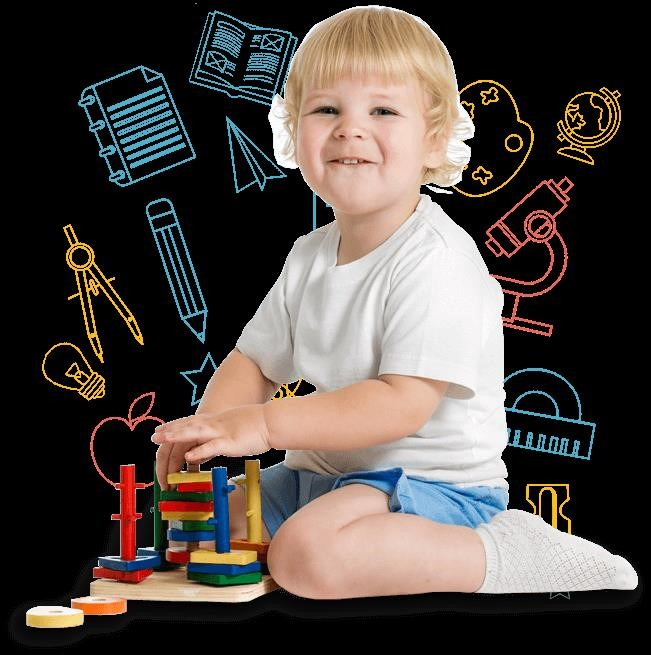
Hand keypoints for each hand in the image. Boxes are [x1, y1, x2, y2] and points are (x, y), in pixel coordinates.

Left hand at [152, 405, 270, 484]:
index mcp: (216, 420)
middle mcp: (215, 424)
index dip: (175, 426)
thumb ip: (221, 431)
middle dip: (170, 431)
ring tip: (162, 439)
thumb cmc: (256, 425)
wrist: (271, 421)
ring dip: (177, 436)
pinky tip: (189, 457)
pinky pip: (212, 447)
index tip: (161, 430)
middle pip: (188, 426)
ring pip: (195, 433)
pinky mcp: (230, 442)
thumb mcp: (234, 425)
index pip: (190, 421)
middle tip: (154, 436)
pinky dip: (199, 452)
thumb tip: (213, 439)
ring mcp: (222, 432)